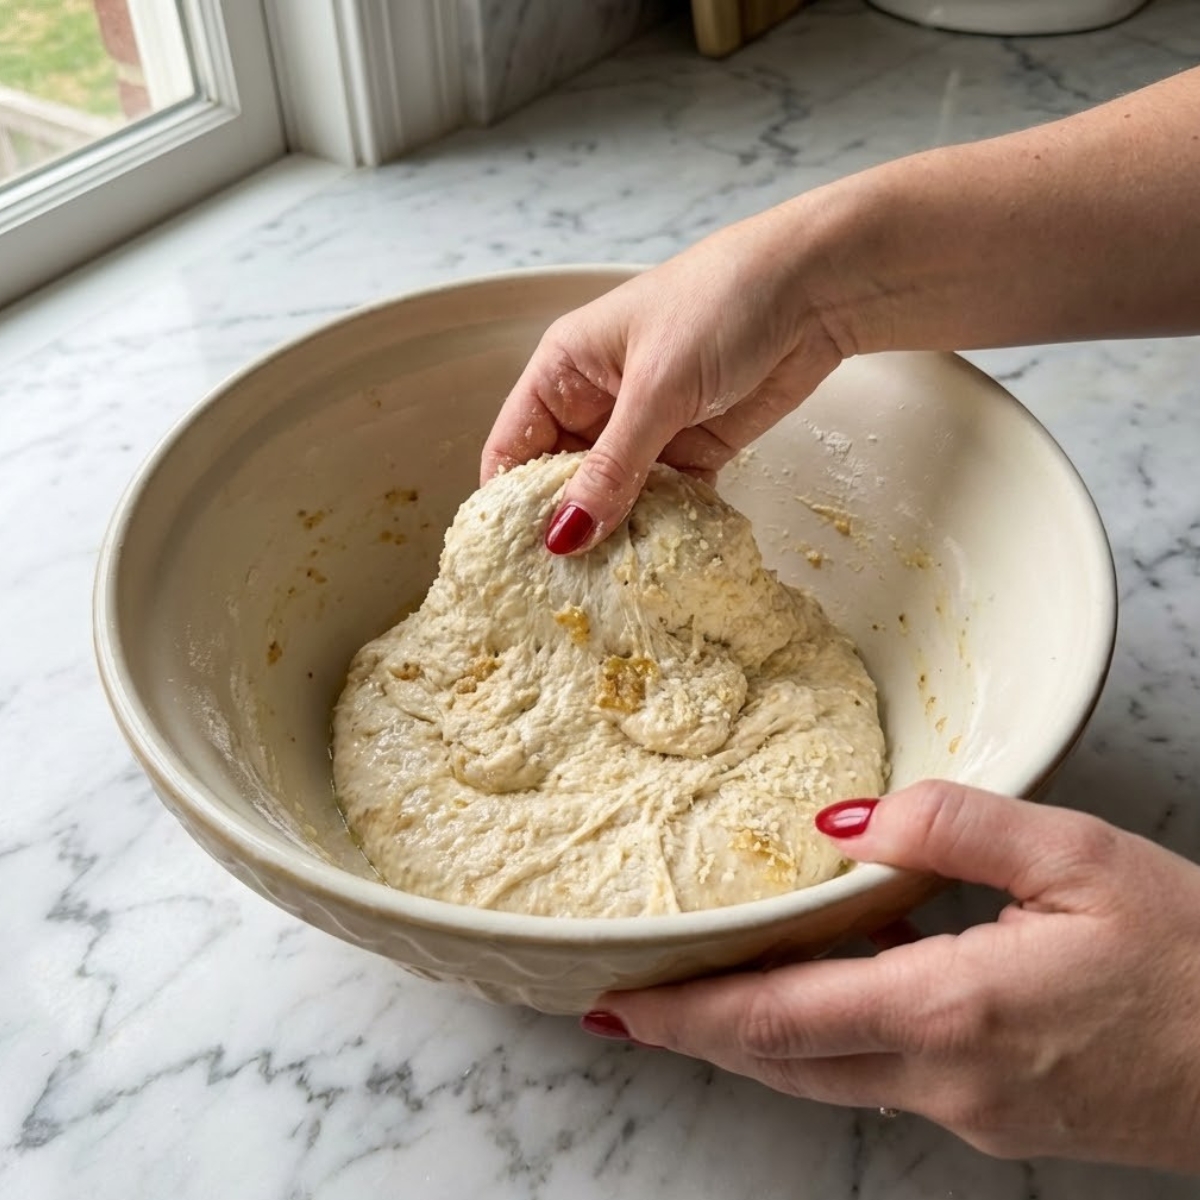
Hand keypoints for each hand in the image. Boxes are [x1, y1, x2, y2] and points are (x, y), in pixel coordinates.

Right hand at [481, 206, 847, 552]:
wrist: (818, 289)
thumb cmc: (722, 303)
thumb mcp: (656, 388)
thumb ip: (612, 468)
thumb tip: (565, 536)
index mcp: (566, 369)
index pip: (515, 445)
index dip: (510, 501)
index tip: (515, 557)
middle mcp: (598, 401)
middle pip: (561, 479)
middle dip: (565, 527)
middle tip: (565, 586)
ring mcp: (646, 427)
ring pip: (613, 496)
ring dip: (615, 534)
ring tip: (609, 585)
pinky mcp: (694, 448)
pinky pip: (665, 500)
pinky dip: (665, 526)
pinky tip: (661, 560)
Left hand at [583, 783, 1199, 1171]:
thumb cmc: (1194, 961)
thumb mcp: (1079, 859)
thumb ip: (955, 827)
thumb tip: (848, 820)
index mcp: (951, 1012)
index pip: (780, 1019)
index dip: (688, 1011)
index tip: (619, 999)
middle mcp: (943, 1079)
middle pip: (782, 1059)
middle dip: (698, 1029)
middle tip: (630, 997)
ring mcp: (967, 1111)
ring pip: (823, 1074)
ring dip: (752, 1036)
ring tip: (698, 993)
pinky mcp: (992, 1116)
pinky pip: (875, 1075)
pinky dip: (821, 1038)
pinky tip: (816, 992)